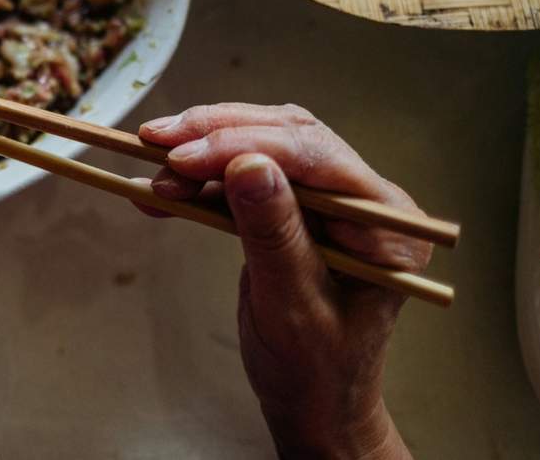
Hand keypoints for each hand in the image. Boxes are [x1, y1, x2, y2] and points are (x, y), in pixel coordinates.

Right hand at [137, 104, 430, 459]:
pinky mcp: (292, 206)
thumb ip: (274, 234)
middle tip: (157, 144)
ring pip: (259, 147)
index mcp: (385, 222)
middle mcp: (362, 198)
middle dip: (216, 137)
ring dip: (201, 154)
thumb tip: (248, 165)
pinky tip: (161, 189)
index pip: (315, 156)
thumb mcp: (293, 305)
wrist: (312, 401)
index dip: (246, 145)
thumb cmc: (315, 369)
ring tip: (154, 173)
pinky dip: (199, 179)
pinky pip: (242, 176)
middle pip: (286, 137)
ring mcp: (326, 199)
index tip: (185, 156)